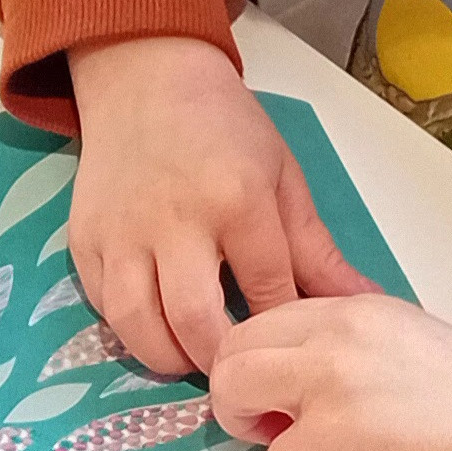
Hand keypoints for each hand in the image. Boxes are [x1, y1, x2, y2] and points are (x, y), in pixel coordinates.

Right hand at [66, 36, 375, 374]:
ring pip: (136, 325)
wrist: (146, 80)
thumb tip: (366, 303)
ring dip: (168, 358)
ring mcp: (121, 231)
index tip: (287, 346)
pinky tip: (156, 325)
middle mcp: (174, 220)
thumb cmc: (225, 128)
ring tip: (192, 355)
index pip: (267, 292)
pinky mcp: (84, 239)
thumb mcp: (282, 178)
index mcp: (236, 200)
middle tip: (236, 370)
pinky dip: (129, 329)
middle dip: (221, 362)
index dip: (279, 330)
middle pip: (194, 321)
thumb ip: (316, 251)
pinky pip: (102, 305)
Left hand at [211, 295, 451, 450]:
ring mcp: (328, 384)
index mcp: (352, 309)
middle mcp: (333, 336)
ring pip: (233, 391)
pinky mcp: (331, 438)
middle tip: (264, 421)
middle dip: (234, 390)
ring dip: (246, 428)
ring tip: (282, 450)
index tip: (270, 388)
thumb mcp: (405, 343)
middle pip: (232, 348)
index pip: (263, 317)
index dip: (255, 359)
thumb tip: (302, 377)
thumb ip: (349, 348)